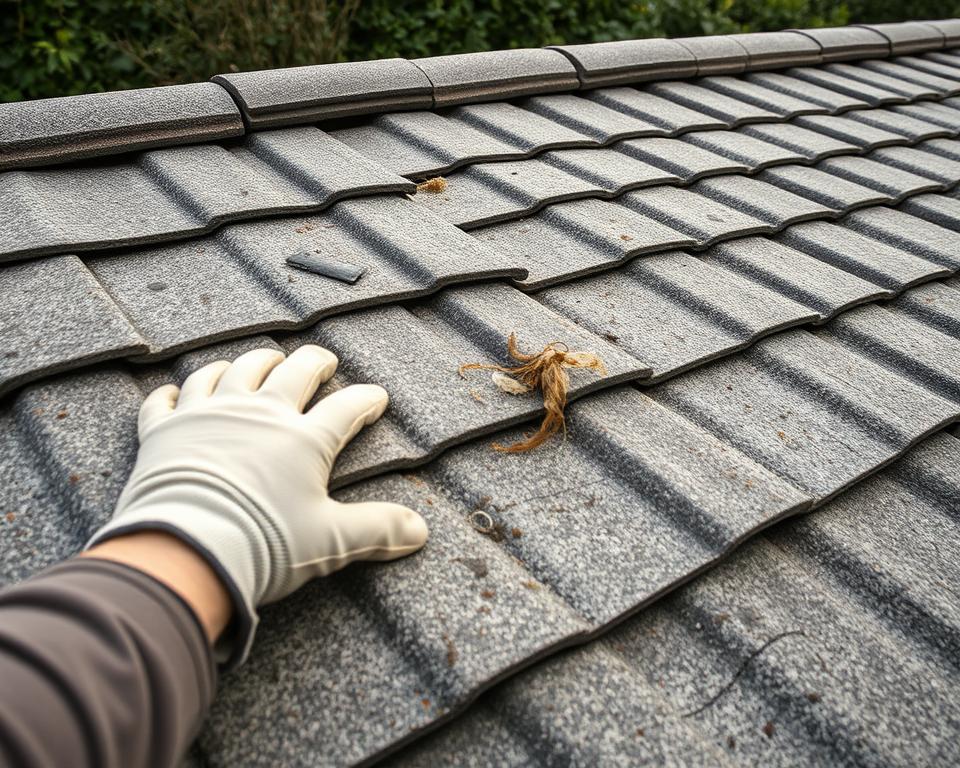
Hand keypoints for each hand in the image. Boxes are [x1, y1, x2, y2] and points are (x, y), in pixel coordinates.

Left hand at [87, 345, 428, 665]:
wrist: (186, 549)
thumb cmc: (264, 544)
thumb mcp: (331, 541)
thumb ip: (377, 530)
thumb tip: (420, 531)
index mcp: (303, 440)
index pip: (346, 408)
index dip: (366, 400)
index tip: (377, 398)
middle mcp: (259, 414)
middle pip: (292, 372)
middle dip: (313, 362)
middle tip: (323, 360)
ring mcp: (209, 415)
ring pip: (233, 371)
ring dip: (251, 362)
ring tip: (262, 360)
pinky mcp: (165, 430)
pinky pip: (167, 399)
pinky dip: (173, 393)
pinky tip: (177, 392)